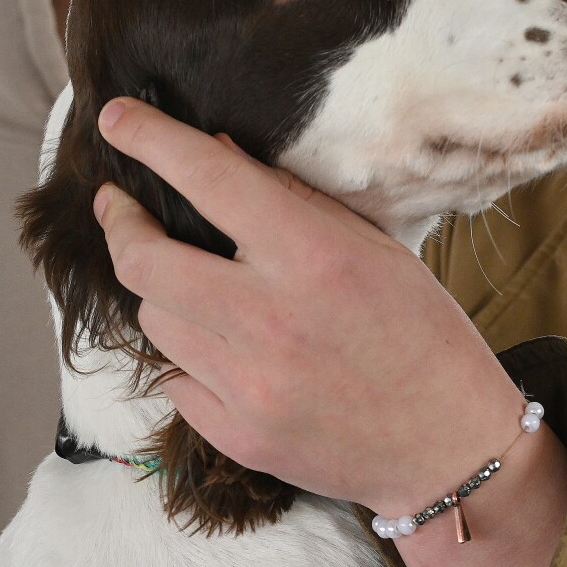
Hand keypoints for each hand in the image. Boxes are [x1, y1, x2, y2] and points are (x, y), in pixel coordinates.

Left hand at [91, 97, 528, 516]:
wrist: (449, 446)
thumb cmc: (423, 334)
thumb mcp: (376, 248)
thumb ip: (293, 201)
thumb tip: (216, 152)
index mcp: (312, 256)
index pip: (207, 178)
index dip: (149, 139)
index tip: (117, 120)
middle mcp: (271, 319)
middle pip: (145, 260)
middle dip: (119, 223)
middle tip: (118, 207)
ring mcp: (249, 386)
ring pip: (154, 320)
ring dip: (162, 293)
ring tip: (192, 286)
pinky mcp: (239, 437)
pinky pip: (176, 381)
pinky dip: (188, 358)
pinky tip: (223, 352)